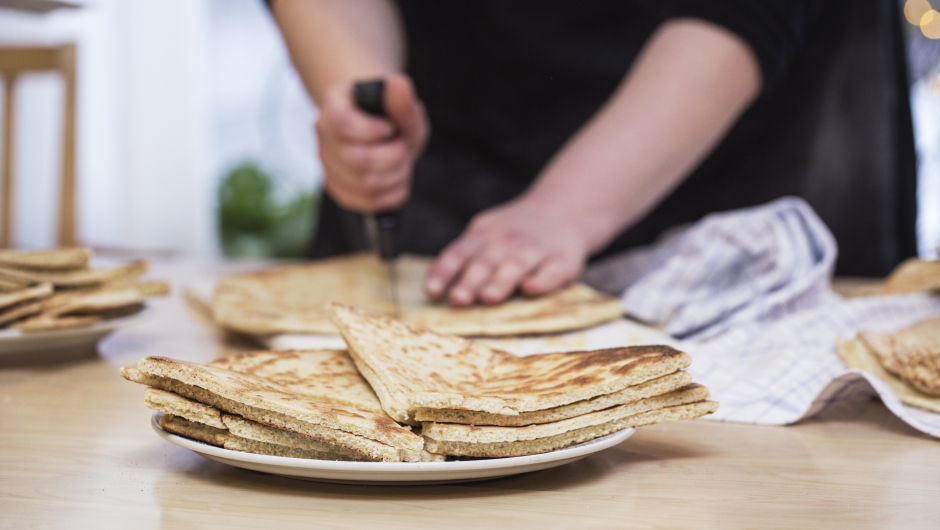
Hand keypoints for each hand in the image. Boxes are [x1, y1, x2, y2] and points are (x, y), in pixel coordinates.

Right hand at [316, 73, 428, 212]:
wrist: (386, 134)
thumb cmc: (393, 118)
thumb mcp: (404, 107)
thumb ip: (402, 100)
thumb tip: (398, 84)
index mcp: (333, 104)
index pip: (340, 123)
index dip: (372, 130)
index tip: (390, 127)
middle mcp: (324, 135)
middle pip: (355, 160)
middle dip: (393, 157)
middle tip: (402, 147)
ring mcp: (328, 165)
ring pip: (364, 185)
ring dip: (396, 175)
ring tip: (402, 162)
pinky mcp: (339, 190)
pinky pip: (368, 202)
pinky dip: (393, 193)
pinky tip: (396, 178)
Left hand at [424, 198, 589, 306]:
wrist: (564, 209)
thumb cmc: (514, 232)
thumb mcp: (486, 232)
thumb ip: (464, 256)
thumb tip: (434, 287)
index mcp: (484, 234)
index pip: (459, 253)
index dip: (444, 272)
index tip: (431, 292)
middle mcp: (508, 240)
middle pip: (485, 262)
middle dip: (470, 281)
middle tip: (458, 300)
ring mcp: (536, 250)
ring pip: (516, 266)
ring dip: (501, 282)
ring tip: (488, 297)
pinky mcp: (563, 262)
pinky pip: (552, 272)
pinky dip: (542, 280)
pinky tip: (530, 288)